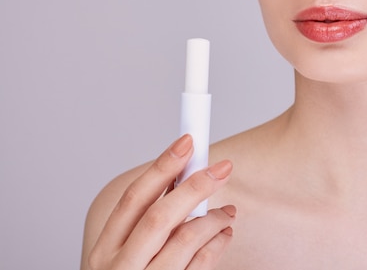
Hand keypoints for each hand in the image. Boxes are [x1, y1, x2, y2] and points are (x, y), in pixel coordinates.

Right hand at [86, 134, 234, 269]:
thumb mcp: (123, 255)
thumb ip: (146, 223)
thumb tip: (183, 179)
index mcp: (105, 250)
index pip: (133, 199)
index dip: (162, 166)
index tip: (187, 143)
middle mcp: (120, 269)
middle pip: (160, 216)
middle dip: (195, 186)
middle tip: (221, 168)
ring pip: (185, 240)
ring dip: (212, 218)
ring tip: (226, 211)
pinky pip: (201, 266)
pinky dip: (218, 245)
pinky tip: (224, 234)